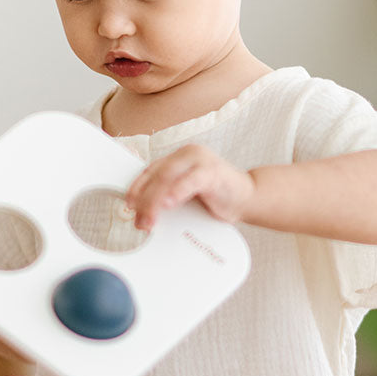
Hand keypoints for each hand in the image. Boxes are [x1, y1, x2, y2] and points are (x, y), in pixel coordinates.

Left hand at [124, 145, 254, 230]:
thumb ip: (168, 197)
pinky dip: (177, 192)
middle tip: (139, 221)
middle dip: (143, 200)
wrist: (248, 198)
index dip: (136, 188)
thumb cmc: (217, 197)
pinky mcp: (213, 171)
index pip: (150, 171)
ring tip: (149, 220)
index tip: (128, 205)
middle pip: (156, 175)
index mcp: (179, 158)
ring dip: (155, 201)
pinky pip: (191, 180)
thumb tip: (142, 213)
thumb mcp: (186, 196)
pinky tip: (169, 203)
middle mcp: (188, 154)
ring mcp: (201, 160)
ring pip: (168, 177)